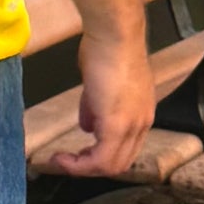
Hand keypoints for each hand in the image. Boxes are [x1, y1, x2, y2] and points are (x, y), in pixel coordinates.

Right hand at [37, 34, 154, 177]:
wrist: (113, 35)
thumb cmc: (108, 49)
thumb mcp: (101, 85)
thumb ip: (95, 108)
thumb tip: (87, 124)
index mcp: (140, 114)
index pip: (124, 149)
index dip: (99, 156)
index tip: (78, 153)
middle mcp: (141, 123)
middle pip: (119, 163)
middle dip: (89, 167)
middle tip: (66, 162)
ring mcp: (131, 126)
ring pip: (110, 166)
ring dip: (83, 168)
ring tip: (62, 161)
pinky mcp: (116, 126)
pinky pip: (100, 160)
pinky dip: (80, 165)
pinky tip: (64, 158)